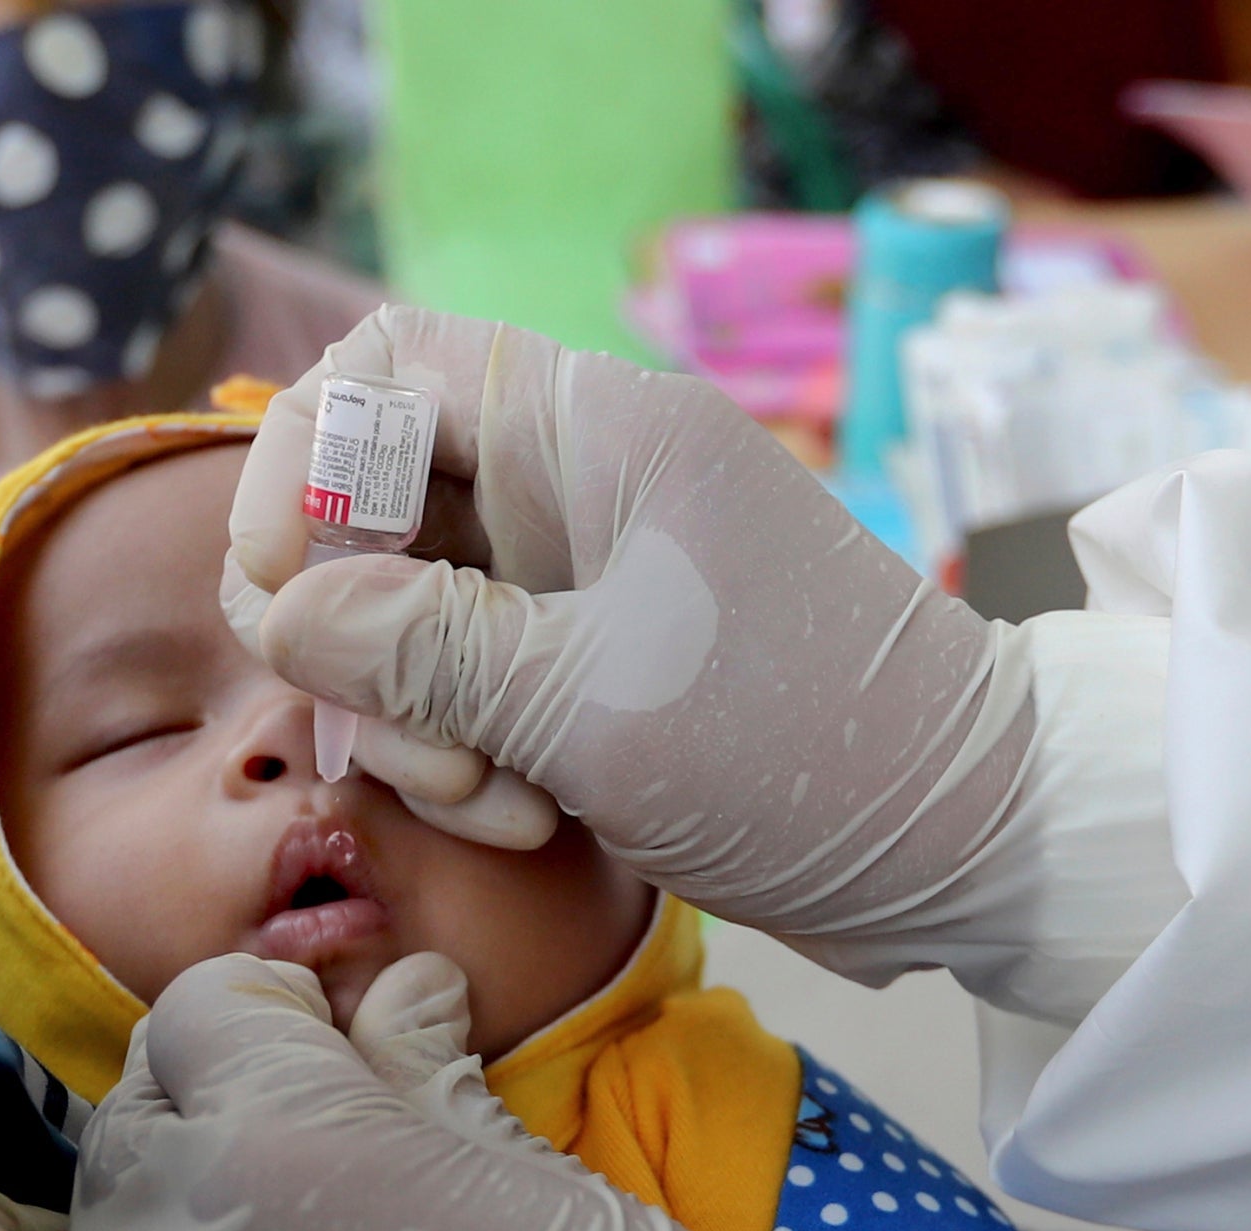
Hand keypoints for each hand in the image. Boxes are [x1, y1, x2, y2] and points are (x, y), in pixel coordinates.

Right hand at [224, 306, 1034, 939]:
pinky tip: (526, 818)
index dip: (300, 463)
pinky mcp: (582, 662)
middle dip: (356, 634)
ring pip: (402, 614)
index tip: (285, 589)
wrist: (966, 843)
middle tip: (398, 739)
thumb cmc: (804, 748)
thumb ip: (419, 650)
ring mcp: (576, 575)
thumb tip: (283, 612)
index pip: (380, 367)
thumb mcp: (590, 704)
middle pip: (370, 507)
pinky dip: (461, 754)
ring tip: (492, 800)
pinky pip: (459, 685)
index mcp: (592, 428)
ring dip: (411, 720)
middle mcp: (574, 481)